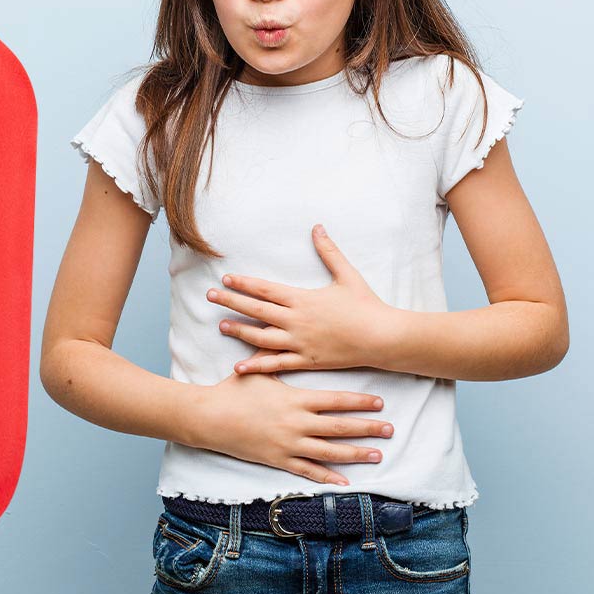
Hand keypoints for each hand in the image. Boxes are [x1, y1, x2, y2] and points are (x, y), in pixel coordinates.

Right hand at [190, 370, 394, 484]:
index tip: (379, 402)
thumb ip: (276, 357)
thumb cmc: (234, 391)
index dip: (360, 402)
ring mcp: (289, 445)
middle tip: (391, 429)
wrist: (211, 418)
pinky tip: (346, 481)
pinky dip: (328, 477)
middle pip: (340, 427)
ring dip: (356, 453)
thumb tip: (286, 334)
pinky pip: (308, 471)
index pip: (336, 401)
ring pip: (330, 452)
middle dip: (367, 428)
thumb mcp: (258, 371)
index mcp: (295, 399)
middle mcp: (297, 424)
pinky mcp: (279, 460)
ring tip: (377, 454)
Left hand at [207, 224, 395, 374]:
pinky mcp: (307, 361)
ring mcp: (300, 342)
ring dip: (239, 331)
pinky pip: (276, 364)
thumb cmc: (366, 305)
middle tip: (209, 297)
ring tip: (221, 326)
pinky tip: (240, 366)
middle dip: (231, 302)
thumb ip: (329, 251)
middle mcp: (296, 321)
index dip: (243, 284)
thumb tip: (317, 227)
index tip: (225, 279)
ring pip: (261, 337)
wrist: (383, 338)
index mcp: (302, 299)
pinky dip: (257, 365)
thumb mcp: (346, 274)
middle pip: (256, 310)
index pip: (265, 289)